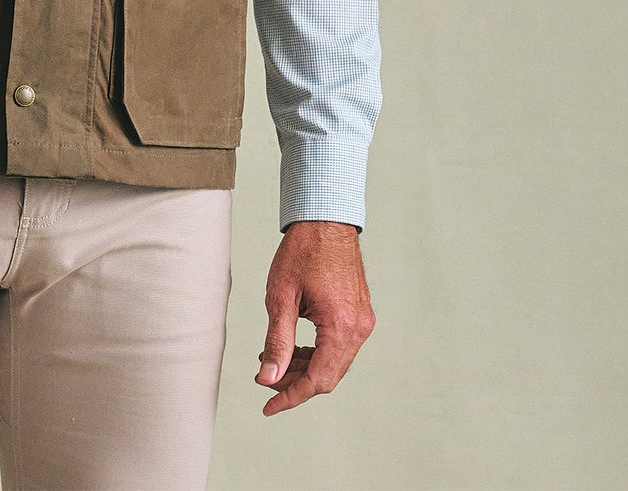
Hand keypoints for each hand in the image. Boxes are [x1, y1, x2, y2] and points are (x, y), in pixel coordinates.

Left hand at [255, 219, 373, 414]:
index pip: (318, 380)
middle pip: (328, 376)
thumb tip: (268, 378)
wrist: (326, 220)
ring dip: (305, 369)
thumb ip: (277, 342)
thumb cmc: (302, 251)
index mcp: (341, 326)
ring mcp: (362, 322)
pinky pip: (339, 347)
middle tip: (265, 378)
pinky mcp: (359, 314)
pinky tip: (294, 349)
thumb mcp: (281, 296)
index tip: (268, 408)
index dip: (291, 397)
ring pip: (334, 363)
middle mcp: (358, 329)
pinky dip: (317, 354)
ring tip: (274, 362)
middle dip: (295, 383)